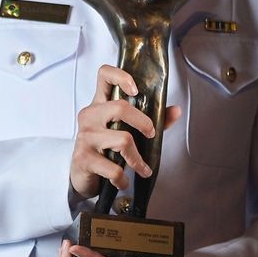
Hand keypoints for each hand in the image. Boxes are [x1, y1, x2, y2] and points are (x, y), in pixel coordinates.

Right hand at [70, 65, 180, 197]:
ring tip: (142, 168)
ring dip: (137, 159)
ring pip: (122, 140)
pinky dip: (123, 178)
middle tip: (151, 134)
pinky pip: (113, 167)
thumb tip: (176, 111)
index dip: (120, 76)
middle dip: (143, 123)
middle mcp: (90, 116)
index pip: (104, 76)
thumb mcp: (125, 130)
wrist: (81, 175)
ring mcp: (85, 136)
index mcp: (100, 104)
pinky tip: (123, 180)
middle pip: (120, 108)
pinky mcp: (83, 157)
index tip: (135, 89)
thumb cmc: (105, 148)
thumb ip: (151, 119)